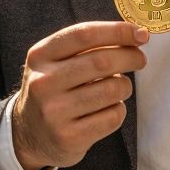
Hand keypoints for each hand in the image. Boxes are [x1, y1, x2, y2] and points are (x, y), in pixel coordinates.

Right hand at [11, 21, 148, 169]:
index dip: (117, 31)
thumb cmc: (54, 88)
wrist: (28, 134)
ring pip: (111, 90)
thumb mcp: (55, 61)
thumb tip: (135, 35)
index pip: (84, 34)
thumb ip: (87, 46)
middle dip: (130, 57)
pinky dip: (119, 110)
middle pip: (101, 61)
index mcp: (40, 56)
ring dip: (124, 86)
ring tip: (118, 88)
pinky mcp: (69, 138)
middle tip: (140, 59)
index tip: (141, 34)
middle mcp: (43, 83)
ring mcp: (55, 112)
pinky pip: (112, 117)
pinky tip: (108, 109)